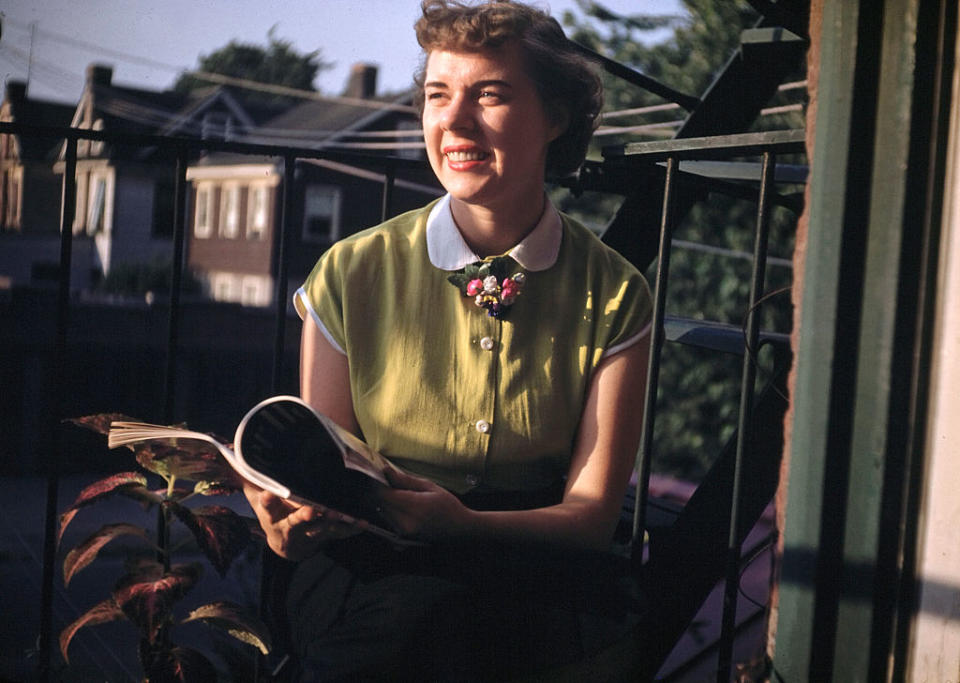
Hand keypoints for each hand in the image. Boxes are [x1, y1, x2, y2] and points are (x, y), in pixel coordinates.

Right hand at [242, 482, 364, 559]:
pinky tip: (362, 523)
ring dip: (330, 523)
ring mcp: (308, 533)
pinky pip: (339, 533)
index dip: (267, 501)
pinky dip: (351, 529)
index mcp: (271, 514)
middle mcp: (288, 525)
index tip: (267, 494)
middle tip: (312, 511)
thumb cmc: (273, 512)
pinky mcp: (325, 536)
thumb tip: (225, 448)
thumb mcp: (257, 494)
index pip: (266, 506)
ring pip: (319, 529)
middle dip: (303, 516)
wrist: (287, 545)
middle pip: (295, 521)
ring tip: (340, 515)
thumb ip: (248, 474)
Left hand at [376, 469, 472, 539]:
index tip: (380, 474)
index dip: (378, 483)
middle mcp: (405, 523)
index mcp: (414, 508)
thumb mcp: (429, 487)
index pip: (383, 494)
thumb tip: (385, 471)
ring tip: (402, 494)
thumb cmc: (448, 505)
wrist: (459, 529)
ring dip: (386, 500)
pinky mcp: (402, 537)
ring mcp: (402, 533)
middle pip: (380, 503)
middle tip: (390, 481)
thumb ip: (405, 480)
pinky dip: (391, 510)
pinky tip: (404, 506)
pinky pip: (388, 519)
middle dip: (382, 490)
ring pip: (382, 511)